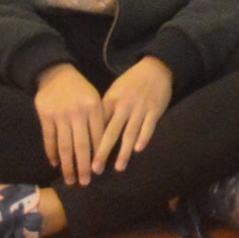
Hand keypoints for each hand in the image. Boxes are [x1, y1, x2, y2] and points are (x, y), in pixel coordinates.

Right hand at [34, 65, 107, 185]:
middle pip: (81, 145)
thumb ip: (99, 120)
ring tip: (70, 180)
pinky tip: (55, 164)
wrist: (56, 73)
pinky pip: (49, 139)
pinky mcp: (45, 117)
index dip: (99, 155)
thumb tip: (102, 148)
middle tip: (85, 183)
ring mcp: (60, 115)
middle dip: (83, 167)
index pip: (98, 136)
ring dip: (67, 165)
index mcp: (93, 107)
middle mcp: (77, 112)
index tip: (100, 171)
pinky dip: (51, 153)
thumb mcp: (95, 99)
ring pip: (64, 146)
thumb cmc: (80, 90)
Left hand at [93, 56, 173, 173]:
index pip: (98, 124)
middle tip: (96, 169)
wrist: (155, 68)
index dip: (91, 142)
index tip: (83, 159)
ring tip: (118, 167)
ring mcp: (140, 108)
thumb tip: (93, 131)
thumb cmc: (131, 82)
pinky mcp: (155, 110)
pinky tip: (138, 150)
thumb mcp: (114, 91)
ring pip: (130, 133)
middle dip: (103, 152)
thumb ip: (105, 109)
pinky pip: (148, 126)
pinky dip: (143, 138)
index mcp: (111, 100)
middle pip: (112, 132)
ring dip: (124, 151)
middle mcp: (124, 105)